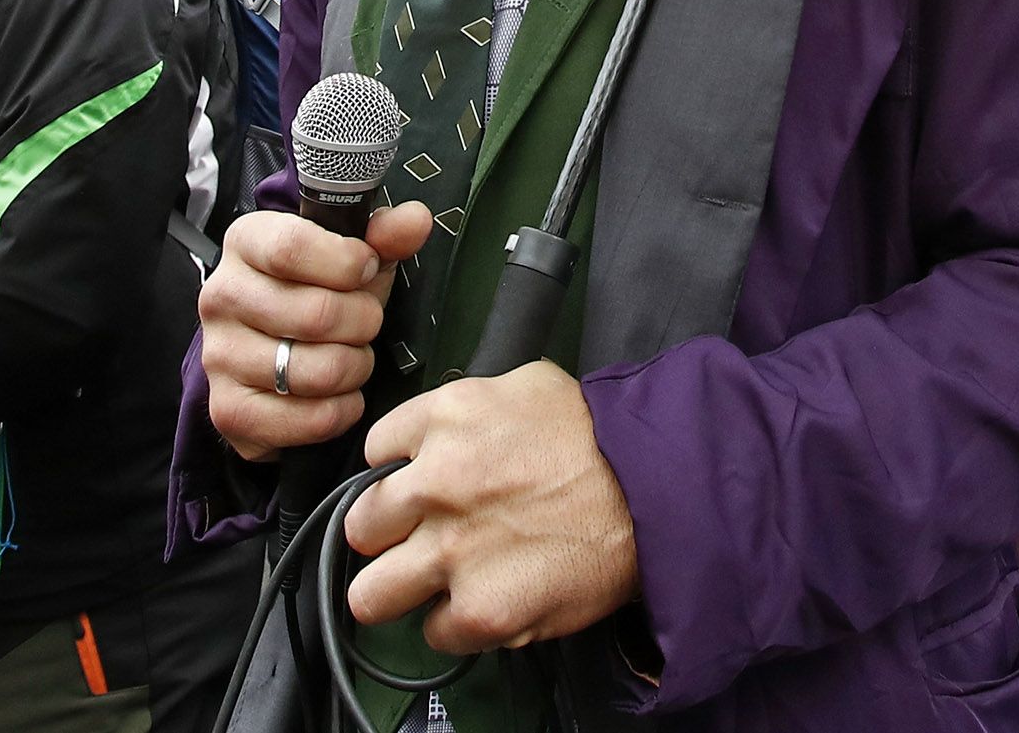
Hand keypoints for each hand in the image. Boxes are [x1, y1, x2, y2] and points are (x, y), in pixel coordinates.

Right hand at [202, 202, 431, 461]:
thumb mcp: (353, 252)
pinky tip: (340, 392)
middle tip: (366, 321)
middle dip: (364, 321)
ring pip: (319, 371)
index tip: (367, 269)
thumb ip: (386, 233)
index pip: (291, 249)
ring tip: (352, 355)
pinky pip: (312, 418)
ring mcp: (219, 357)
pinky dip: (343, 409)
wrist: (274, 346)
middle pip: (316, 314)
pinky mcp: (230, 411)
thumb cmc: (319, 288)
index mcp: (245, 242)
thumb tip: (415, 221)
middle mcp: (221, 297)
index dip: (346, 263)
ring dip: (355, 366)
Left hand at [343, 361, 640, 651]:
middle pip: (360, 526)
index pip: (374, 454)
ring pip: (370, 594)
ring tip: (440, 585)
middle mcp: (436, 482)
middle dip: (389, 536)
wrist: (658, 489)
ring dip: (404, 590)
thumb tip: (445, 433)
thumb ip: (469, 410)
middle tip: (423, 540)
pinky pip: (434, 632)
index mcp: (446, 417)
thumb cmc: (603, 437)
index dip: (400, 475)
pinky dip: (459, 624)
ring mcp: (451, 551)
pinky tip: (492, 599)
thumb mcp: (526, 387)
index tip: (419, 489)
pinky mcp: (477, 610)